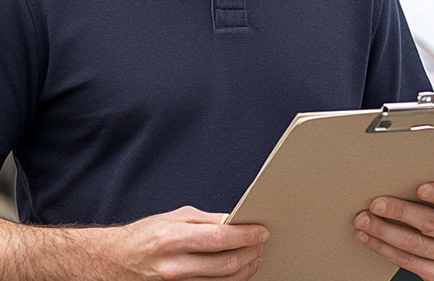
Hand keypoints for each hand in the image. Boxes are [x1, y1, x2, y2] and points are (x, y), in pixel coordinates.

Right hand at [108, 205, 268, 279]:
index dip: (245, 235)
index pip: (219, 238)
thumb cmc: (145, 236)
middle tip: (261, 243)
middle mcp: (174, 266)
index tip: (261, 231)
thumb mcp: (173, 217)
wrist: (115, 261)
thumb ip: (205, 220)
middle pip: (225, 264)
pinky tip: (238, 272)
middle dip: (250, 253)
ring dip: (245, 270)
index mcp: (173, 238)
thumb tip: (234, 220)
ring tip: (254, 258)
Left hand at [354, 181, 433, 280]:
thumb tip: (404, 168)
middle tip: (375, 203)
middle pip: (432, 224)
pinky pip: (408, 262)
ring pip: (415, 245)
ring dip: (384, 231)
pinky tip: (369, 237)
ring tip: (364, 219)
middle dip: (400, 211)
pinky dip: (384, 248)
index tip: (420, 187)